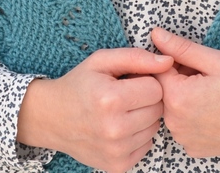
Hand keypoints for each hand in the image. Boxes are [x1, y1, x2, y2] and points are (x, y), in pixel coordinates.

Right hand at [17, 48, 173, 172]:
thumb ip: (137, 57)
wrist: (51, 118)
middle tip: (125, 95)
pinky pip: (147, 145)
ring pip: (155, 127)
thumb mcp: (102, 61)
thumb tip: (168, 61)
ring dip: (143, 117)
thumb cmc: (79, 85)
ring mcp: (116, 151)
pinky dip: (138, 135)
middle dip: (147, 99)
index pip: (157, 89)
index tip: (130, 81)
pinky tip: (120, 127)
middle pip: (158, 109)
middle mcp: (114, 129)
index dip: (146, 81)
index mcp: (110, 99)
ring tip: (122, 111)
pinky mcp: (118, 165)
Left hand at [151, 27, 219, 157]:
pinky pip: (183, 126)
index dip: (176, 62)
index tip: (197, 64)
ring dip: (184, 98)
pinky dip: (192, 117)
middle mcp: (174, 123)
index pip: (158, 70)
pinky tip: (213, 112)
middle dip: (179, 80)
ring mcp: (183, 138)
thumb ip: (181, 48)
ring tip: (212, 95)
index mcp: (177, 98)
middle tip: (208, 79)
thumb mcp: (215, 60)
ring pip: (172, 108)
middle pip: (164, 90)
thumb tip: (155, 35)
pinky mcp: (192, 149)